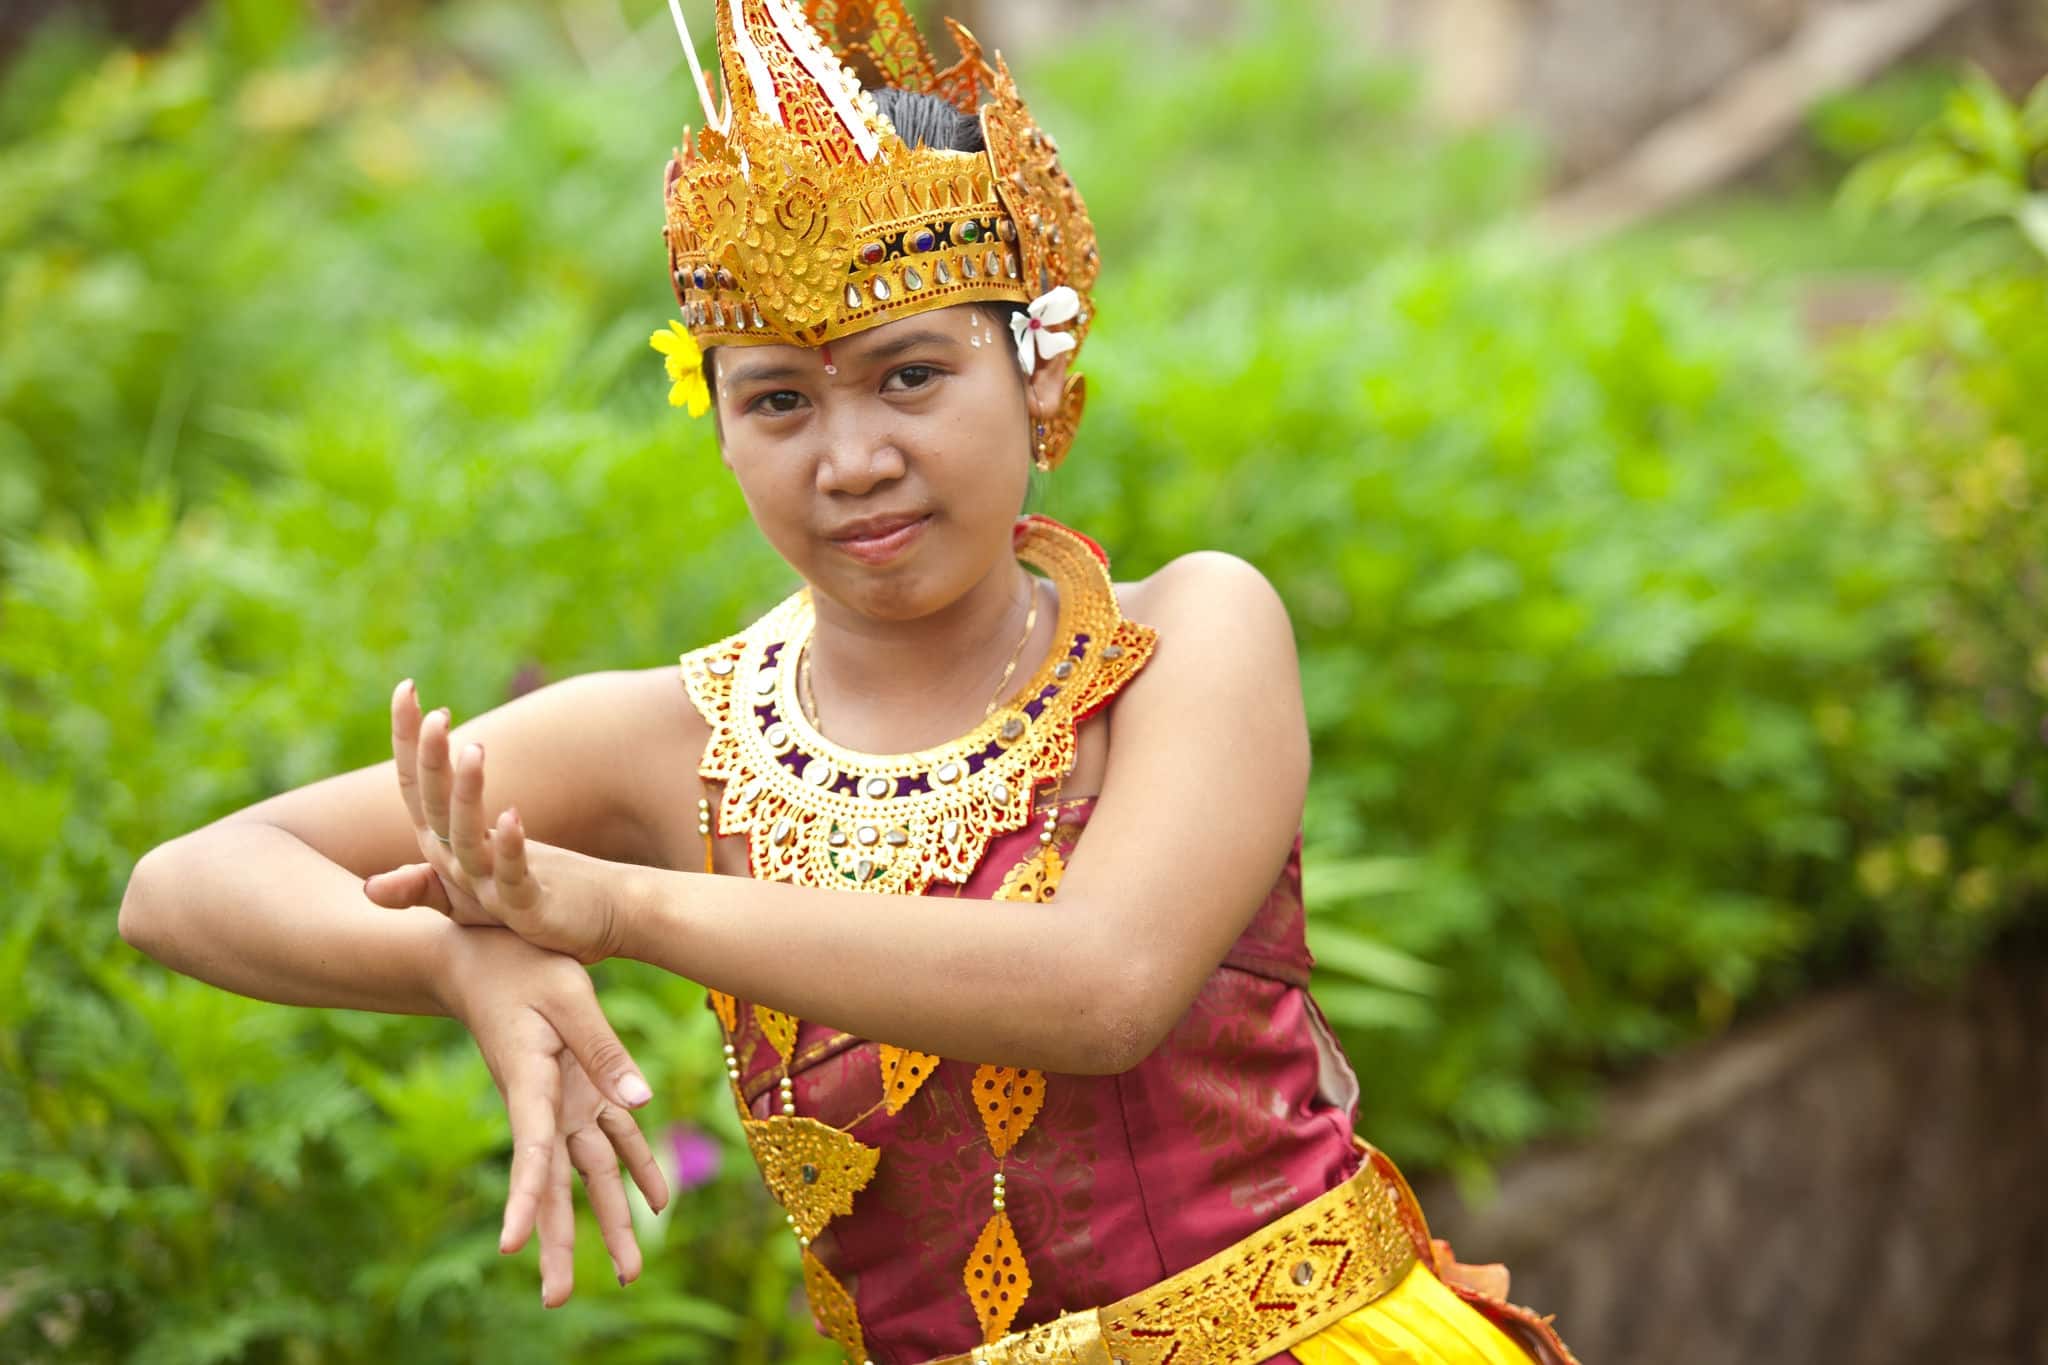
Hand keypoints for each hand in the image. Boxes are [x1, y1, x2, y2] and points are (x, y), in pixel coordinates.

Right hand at [371, 680, 629, 964]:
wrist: (585, 925)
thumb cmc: (527, 891)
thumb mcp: (471, 873)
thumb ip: (426, 858)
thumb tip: (370, 877)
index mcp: (443, 846)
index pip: (415, 785)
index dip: (405, 739)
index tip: (407, 686)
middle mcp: (458, 866)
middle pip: (434, 807)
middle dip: (432, 761)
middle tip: (439, 716)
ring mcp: (490, 889)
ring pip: (468, 840)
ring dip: (468, 795)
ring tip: (476, 750)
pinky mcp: (525, 908)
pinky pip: (513, 876)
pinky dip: (510, 846)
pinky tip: (512, 816)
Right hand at [437, 928, 670, 1305]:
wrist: (486, 956)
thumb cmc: (523, 966)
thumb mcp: (568, 994)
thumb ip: (604, 1049)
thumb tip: (642, 1103)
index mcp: (531, 1084)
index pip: (530, 1152)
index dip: (523, 1201)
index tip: (510, 1247)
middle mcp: (544, 1106)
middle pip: (554, 1185)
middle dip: (557, 1243)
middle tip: (557, 1300)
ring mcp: (563, 1103)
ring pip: (588, 1173)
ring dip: (608, 1220)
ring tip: (628, 1274)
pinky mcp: (580, 1092)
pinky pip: (612, 1139)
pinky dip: (636, 1167)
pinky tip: (657, 1203)